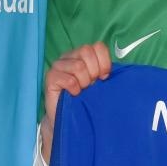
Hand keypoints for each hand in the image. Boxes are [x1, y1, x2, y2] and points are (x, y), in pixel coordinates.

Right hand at [42, 42, 111, 160]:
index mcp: (83, 55)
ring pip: (78, 66)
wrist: (68, 119)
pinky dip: (74, 89)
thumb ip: (105, 72)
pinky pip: (68, 79)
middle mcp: (69, 56)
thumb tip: (117, 70)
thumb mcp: (100, 85)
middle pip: (86, 51)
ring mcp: (58, 66)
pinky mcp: (50, 78)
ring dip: (84, 82)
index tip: (104, 77)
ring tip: (81, 90)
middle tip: (91, 85)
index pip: (98, 46)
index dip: (104, 62)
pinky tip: (73, 94)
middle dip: (94, 71)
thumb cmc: (85, 100)